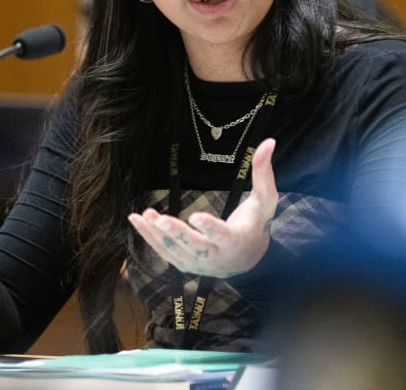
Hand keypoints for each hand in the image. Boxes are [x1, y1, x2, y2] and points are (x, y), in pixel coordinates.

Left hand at [128, 137, 278, 278]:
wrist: (248, 259)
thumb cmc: (256, 222)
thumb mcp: (265, 199)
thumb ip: (264, 172)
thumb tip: (269, 141)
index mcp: (237, 241)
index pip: (222, 235)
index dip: (209, 227)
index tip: (195, 216)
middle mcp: (217, 257)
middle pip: (194, 247)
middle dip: (176, 233)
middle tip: (160, 218)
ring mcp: (199, 264)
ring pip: (175, 251)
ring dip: (157, 234)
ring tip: (144, 215)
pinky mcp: (185, 264)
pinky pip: (165, 252)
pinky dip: (149, 238)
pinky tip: (136, 220)